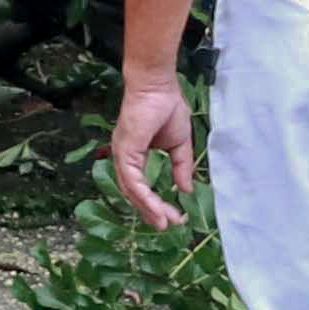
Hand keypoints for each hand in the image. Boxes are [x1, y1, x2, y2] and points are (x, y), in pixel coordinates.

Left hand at [105, 71, 195, 229]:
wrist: (158, 84)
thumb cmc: (166, 107)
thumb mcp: (179, 144)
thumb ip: (181, 167)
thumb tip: (186, 191)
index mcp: (134, 155)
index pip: (141, 187)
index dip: (156, 203)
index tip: (175, 217)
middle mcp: (124, 158)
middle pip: (134, 194)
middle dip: (151, 211)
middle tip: (169, 225)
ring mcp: (121, 154)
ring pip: (131, 191)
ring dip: (148, 209)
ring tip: (164, 223)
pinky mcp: (124, 150)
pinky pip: (132, 181)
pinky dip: (143, 197)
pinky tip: (156, 208)